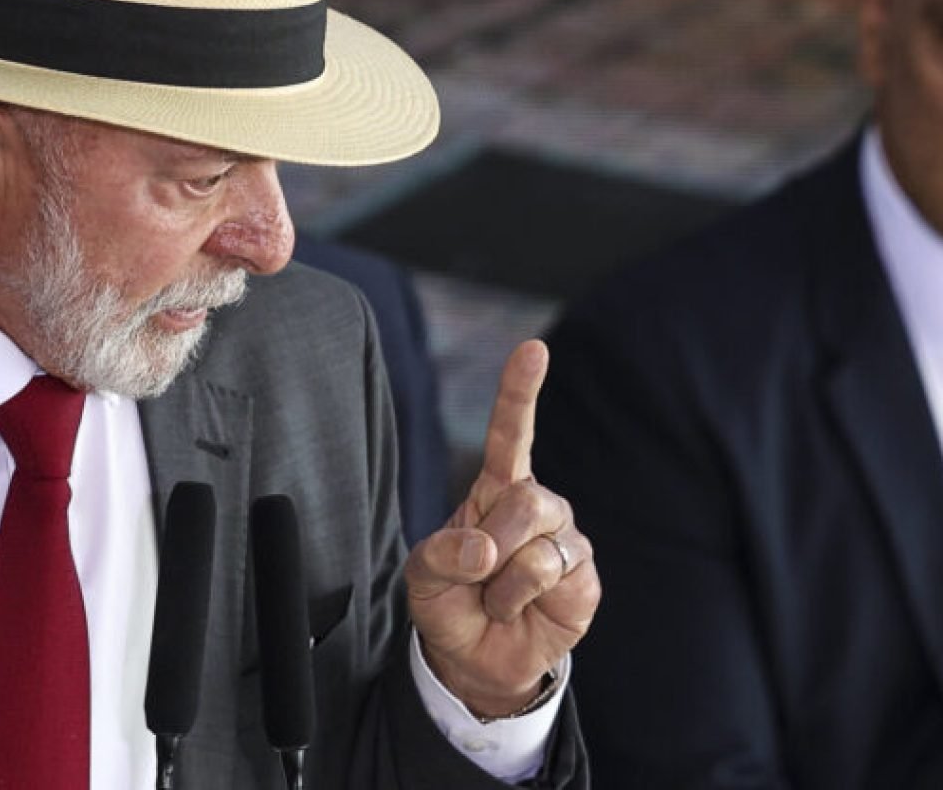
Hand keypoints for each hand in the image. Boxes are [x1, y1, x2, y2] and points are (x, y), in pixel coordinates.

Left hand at [405, 339, 600, 717]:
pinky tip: (520, 609)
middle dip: (492, 543)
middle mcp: (537, 504)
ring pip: (539, 543)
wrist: (475, 659)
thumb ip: (441, 554)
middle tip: (477, 574)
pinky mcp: (584, 576)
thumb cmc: (450, 601)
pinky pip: (552, 577)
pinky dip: (520, 600)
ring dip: (501, 583)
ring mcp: (565, 539)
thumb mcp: (422, 574)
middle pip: (524, 498)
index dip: (520, 390)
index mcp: (496, 487)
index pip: (510, 432)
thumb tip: (487, 550)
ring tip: (496, 598)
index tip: (533, 349)